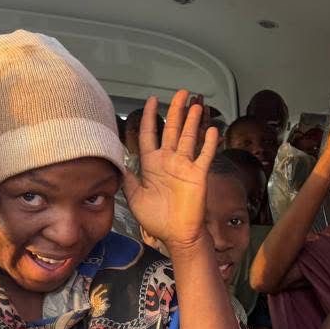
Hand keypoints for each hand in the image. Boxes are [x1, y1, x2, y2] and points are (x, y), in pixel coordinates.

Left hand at [123, 90, 217, 250]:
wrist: (176, 235)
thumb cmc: (157, 219)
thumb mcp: (134, 197)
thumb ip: (128, 178)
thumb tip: (118, 161)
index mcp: (152, 164)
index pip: (150, 134)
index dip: (149, 116)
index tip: (151, 100)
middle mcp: (169, 161)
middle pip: (172, 129)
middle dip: (176, 110)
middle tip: (181, 93)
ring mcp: (185, 167)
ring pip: (189, 137)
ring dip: (192, 121)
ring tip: (196, 105)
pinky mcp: (199, 175)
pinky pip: (204, 155)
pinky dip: (208, 142)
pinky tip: (212, 129)